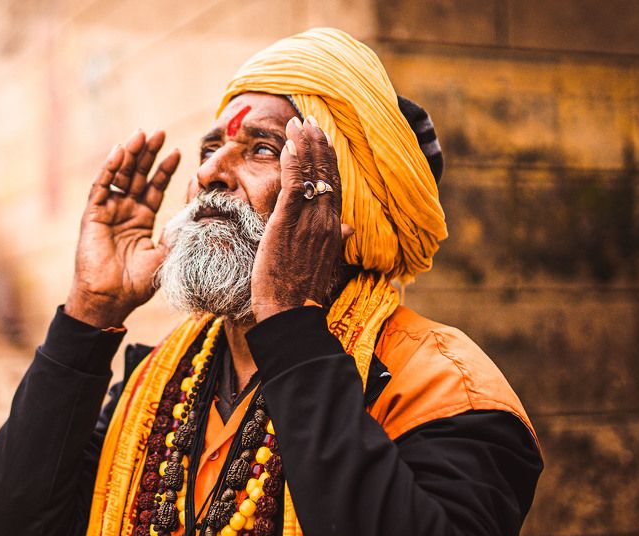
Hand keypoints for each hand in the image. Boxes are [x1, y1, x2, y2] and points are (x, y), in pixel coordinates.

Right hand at [65, 129, 179, 327]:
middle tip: (160, 132)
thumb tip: (197, 213)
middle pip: (137, 175)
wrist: (112, 299)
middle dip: (149, 154)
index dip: (165, 170)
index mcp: (142, 220)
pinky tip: (120, 151)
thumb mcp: (166, 254)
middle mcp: (124, 212)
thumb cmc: (138, 283)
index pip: (154, 187)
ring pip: (119, 176)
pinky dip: (109, 168)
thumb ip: (179, 233)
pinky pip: (101, 187)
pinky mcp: (92, 215)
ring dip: (130, 154)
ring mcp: (108, 212)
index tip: (179, 151)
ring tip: (142, 134)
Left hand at [250, 117, 352, 322]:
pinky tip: (289, 144)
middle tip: (310, 120)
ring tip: (298, 122)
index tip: (322, 139)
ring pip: (311, 173)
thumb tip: (349, 229)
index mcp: (334, 228)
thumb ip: (336, 240)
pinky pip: (294, 184)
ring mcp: (309, 220)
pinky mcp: (289, 222)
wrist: (290, 312)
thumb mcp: (323, 262)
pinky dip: (293, 162)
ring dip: (304, 144)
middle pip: (326, 173)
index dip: (328, 160)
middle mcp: (326, 220)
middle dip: (317, 143)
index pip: (334, 185)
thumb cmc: (300, 292)